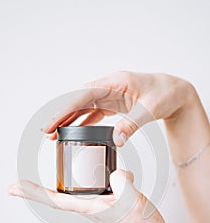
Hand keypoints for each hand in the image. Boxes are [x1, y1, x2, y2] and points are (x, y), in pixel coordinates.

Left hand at [8, 169, 169, 222]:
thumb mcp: (131, 200)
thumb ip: (121, 182)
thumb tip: (114, 172)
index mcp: (90, 208)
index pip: (55, 199)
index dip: (33, 193)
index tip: (13, 188)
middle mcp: (90, 206)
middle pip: (58, 196)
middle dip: (37, 191)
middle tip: (16, 186)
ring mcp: (99, 204)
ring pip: (77, 189)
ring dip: (66, 181)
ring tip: (55, 175)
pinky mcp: (110, 201)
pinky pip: (100, 184)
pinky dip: (101, 174)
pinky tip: (108, 168)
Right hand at [42, 71, 195, 145]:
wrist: (175, 93)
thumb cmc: (165, 94)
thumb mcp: (150, 109)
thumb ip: (132, 124)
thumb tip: (116, 141)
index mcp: (115, 82)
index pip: (83, 95)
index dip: (66, 108)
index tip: (53, 121)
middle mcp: (109, 86)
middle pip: (78, 100)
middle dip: (62, 115)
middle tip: (47, 131)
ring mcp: (110, 95)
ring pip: (83, 107)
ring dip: (69, 120)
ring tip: (55, 134)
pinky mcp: (113, 103)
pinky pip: (93, 112)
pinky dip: (82, 122)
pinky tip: (74, 131)